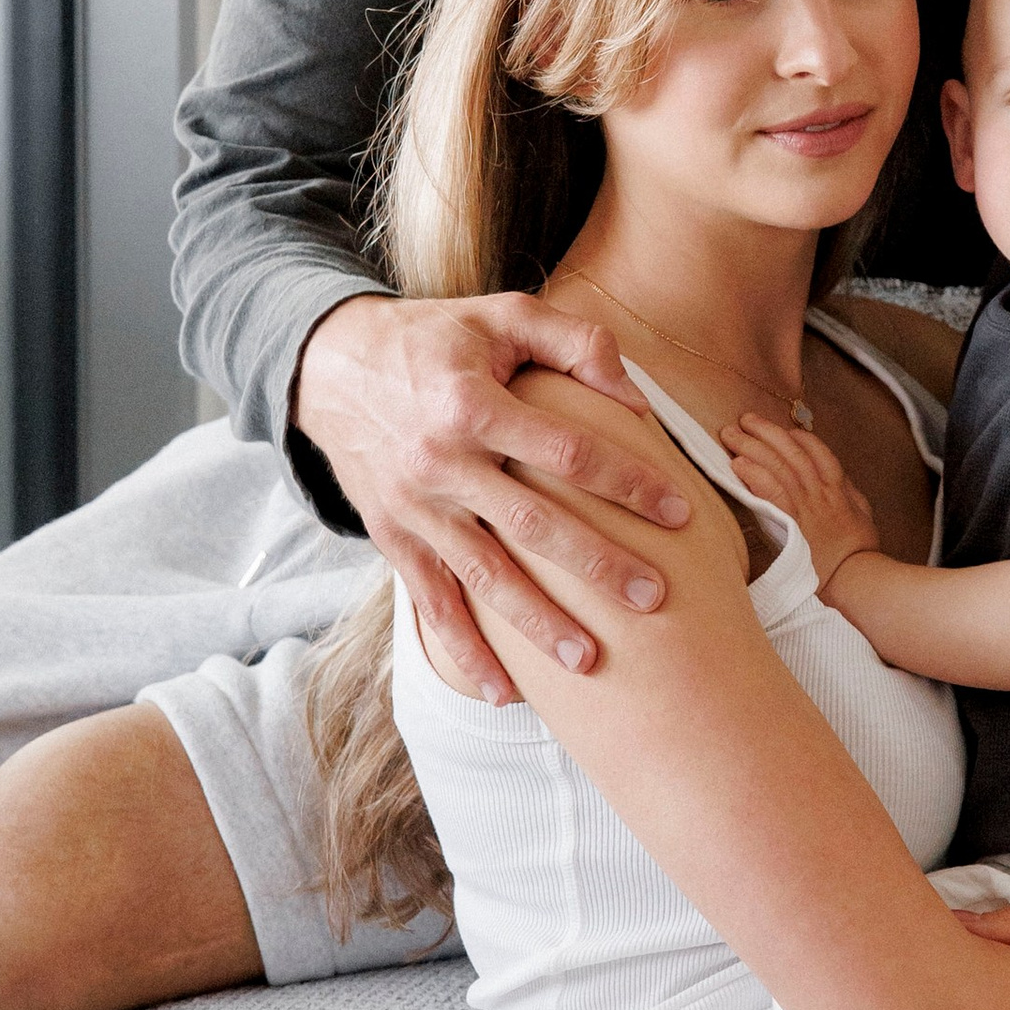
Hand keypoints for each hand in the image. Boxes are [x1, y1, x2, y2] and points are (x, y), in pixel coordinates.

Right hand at [292, 292, 693, 703]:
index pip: (565, 451)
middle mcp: (440, 462)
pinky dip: (465, 652)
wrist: (330, 365)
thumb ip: (575, 343)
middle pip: (531, 525)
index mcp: (472, 403)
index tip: (679, 512)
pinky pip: (432, 604)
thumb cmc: (437, 339)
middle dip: (596, 565)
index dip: (626, 481)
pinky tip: (504, 693)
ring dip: (537, 625)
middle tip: (655, 598)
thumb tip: (635, 398)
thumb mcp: (502, 316)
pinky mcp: (392, 538)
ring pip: (483, 576)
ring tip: (591, 664)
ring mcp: (414, 507)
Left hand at [723, 413, 881, 593]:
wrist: (855, 577)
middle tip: (745, 419)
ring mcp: (805, 504)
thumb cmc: (859, 553)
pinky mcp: (790, 521)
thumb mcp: (862, 517)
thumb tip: (839, 479)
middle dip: (767, 431)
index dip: (798, 438)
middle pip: (791, 451)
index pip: (818, 452)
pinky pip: (769, 489)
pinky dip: (753, 473)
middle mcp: (820, 491)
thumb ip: (850, 495)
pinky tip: (737, 464)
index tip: (783, 430)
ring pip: (777, 465)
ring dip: (752, 446)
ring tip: (731, 434)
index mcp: (838, 489)